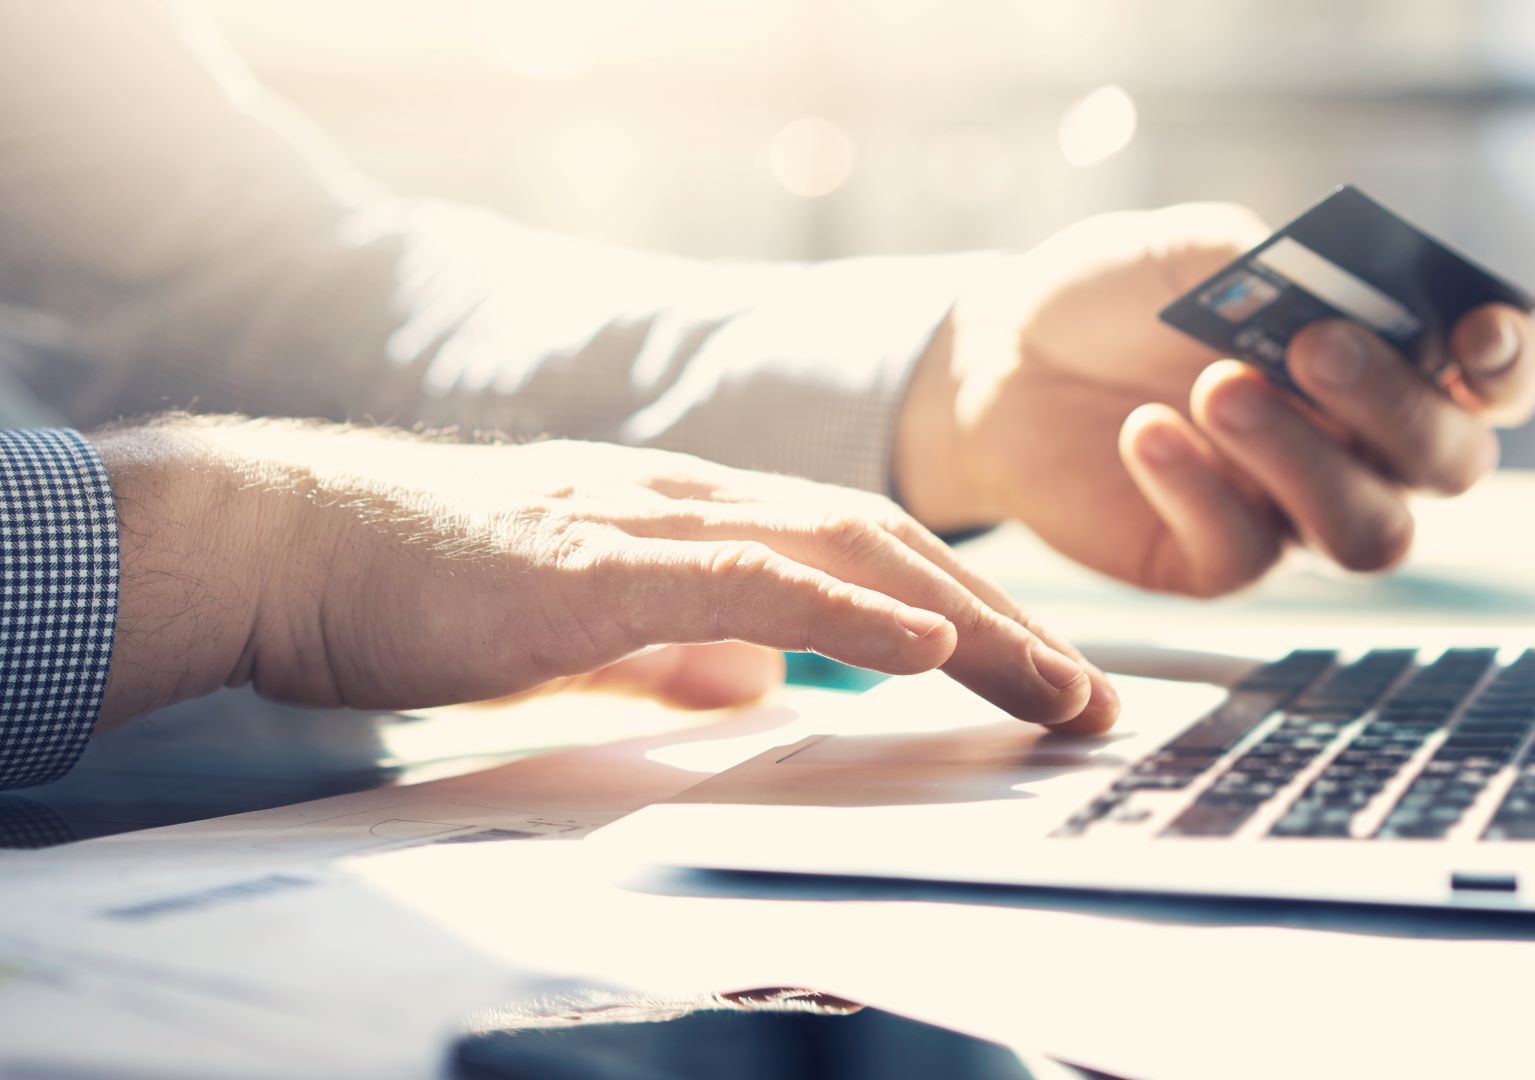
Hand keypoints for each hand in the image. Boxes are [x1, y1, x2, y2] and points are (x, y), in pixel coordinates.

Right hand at [93, 418, 1116, 732]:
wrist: (297, 545)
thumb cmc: (427, 589)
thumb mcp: (586, 632)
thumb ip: (674, 653)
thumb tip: (755, 687)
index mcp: (694, 522)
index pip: (862, 556)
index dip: (964, 611)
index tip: (1038, 676)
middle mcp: (693, 504)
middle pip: (884, 549)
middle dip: (1002, 624)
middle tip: (1088, 695)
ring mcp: (649, 523)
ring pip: (842, 553)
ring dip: (962, 620)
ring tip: (1049, 681)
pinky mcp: (597, 564)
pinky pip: (745, 578)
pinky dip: (844, 610)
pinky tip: (922, 644)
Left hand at [896, 203, 1534, 594]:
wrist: (1006, 355)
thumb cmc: (1120, 294)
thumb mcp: (1196, 251)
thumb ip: (1279, 267)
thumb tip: (1342, 294)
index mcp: (1388, 360)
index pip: (1494, 382)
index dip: (1508, 364)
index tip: (1475, 334)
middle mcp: (1364, 449)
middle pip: (1449, 465)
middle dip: (1395, 405)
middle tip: (1313, 347)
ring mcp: (1296, 514)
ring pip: (1367, 532)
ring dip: (1305, 460)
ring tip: (1218, 388)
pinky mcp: (1216, 562)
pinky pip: (1245, 553)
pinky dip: (1200, 488)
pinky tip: (1145, 432)